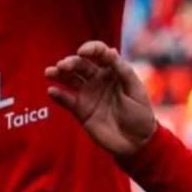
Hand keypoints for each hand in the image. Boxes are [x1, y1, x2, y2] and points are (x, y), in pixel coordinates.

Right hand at [46, 42, 155, 158]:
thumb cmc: (141, 115)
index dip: (91, 48)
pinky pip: (66, 99)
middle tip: (63, 66)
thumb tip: (110, 50)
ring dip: (58, 73)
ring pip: (69, 78)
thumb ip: (123, 71)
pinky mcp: (80, 110)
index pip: (100, 54)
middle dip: (70, 62)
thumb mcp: (136, 91)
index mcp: (113, 72)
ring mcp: (88, 94)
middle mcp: (98, 79)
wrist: (137, 143)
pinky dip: (57, 94)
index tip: (83, 51)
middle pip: (81, 65)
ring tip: (50, 72)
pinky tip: (52, 91)